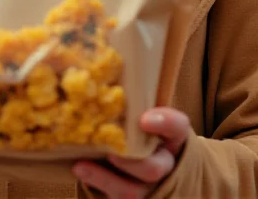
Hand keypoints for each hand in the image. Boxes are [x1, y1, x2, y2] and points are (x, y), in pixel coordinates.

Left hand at [73, 108, 189, 197]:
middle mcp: (164, 164)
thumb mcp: (144, 112)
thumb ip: (133, 102)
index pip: (178, 127)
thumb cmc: (140, 127)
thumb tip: (102, 72)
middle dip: (133, 163)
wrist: (143, 157)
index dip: (165, 123)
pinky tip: (79, 169)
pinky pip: (115, 196)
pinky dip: (96, 184)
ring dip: (105, 179)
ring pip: (132, 192)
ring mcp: (147, 187)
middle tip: (111, 152)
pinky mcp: (130, 195)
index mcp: (172, 136)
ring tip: (81, 166)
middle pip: (155, 169)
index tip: (144, 119)